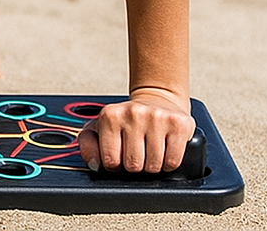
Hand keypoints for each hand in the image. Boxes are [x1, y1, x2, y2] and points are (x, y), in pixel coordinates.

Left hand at [77, 88, 194, 173]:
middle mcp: (133, 113)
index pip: (111, 161)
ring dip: (152, 165)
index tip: (119, 153)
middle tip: (137, 151)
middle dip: (135, 165)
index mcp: (110, 115)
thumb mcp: (101, 127)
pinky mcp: (178, 124)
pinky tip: (164, 148)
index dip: (116, 164)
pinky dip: (169, 163)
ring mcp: (156, 117)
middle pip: (133, 166)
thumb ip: (88, 144)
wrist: (157, 99)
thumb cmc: (127, 120)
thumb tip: (94, 164)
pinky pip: (172, 162)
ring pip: (154, 167)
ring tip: (150, 148)